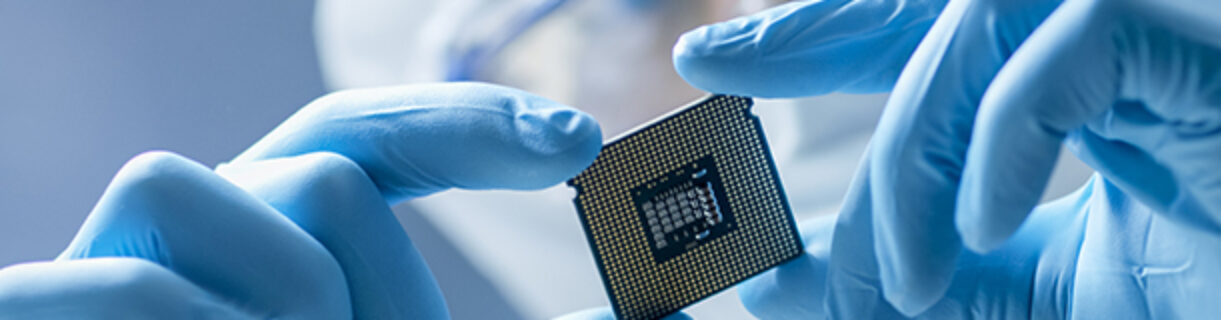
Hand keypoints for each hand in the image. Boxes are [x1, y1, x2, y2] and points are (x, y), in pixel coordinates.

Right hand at [0, 83, 603, 318]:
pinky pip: (127, 291)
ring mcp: (113, 276)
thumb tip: (656, 319)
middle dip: (382, 281)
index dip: (464, 125)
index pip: (365, 146)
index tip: (578, 148)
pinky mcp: (43, 315)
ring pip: (217, 190)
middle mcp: (202, 253)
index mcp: (283, 263)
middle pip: (317, 168)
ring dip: (298, 313)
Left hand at [675, 0, 1220, 317]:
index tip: (716, 61)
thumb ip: (914, 278)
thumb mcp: (1024, 302)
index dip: (821, 31)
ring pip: (986, 15)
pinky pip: (1073, 45)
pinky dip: (1002, 133)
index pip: (934, 27)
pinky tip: (987, 224)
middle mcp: (1137, 27)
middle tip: (724, 63)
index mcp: (1092, 70)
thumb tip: (775, 284)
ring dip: (913, 142)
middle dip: (825, 24)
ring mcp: (1191, 26)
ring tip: (906, 272)